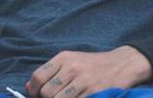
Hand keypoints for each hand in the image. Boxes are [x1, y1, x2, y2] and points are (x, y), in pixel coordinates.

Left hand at [27, 47, 149, 97]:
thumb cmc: (93, 64)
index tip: (37, 96)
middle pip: (47, 92)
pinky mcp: (94, 92)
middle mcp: (72, 67)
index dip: (34, 91)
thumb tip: (29, 87)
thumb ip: (51, 72)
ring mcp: (83, 80)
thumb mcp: (72, 61)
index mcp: (64, 58)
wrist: (122, 64)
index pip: (38, 76)